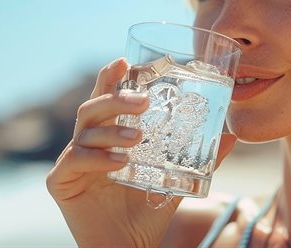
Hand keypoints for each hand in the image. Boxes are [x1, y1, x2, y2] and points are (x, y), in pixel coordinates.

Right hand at [46, 58, 236, 247]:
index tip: (123, 61)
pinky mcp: (60, 182)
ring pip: (84, 131)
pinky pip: (75, 161)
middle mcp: (87, 143)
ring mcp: (71, 161)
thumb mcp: (175, 179)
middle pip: (93, 108)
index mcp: (108, 136)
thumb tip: (229, 137)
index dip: (110, 78)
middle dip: (116, 99)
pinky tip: (119, 163)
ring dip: (112, 130)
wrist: (129, 247)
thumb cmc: (146, 211)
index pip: (107, 100)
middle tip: (142, 101)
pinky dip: (97, 159)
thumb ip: (199, 159)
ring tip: (137, 138)